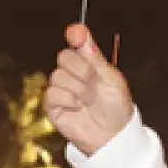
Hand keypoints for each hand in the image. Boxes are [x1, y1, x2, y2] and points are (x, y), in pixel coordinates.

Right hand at [44, 24, 134, 156]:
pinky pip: (52, 94)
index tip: (75, 34)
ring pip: (58, 76)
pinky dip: (68, 101)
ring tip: (88, 101)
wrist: (111, 134)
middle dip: (82, 71)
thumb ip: (94, 57)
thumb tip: (80, 33)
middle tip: (94, 84)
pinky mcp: (52, 104)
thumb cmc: (116, 106)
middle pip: (64, 56)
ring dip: (78, 90)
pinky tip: (76, 108)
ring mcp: (61, 88)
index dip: (75, 34)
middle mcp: (72, 72)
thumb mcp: (111, 78)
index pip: (77, 40)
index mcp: (89, 61)